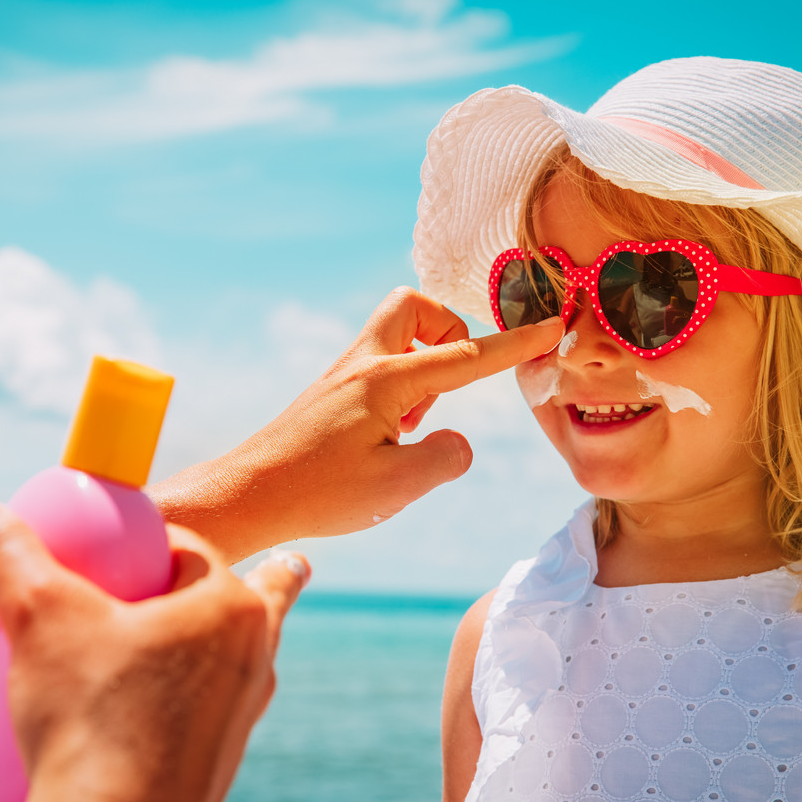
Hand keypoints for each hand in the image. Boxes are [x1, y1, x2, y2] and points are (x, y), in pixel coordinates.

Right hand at [0, 502, 308, 801]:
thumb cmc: (90, 721)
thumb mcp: (38, 620)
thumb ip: (8, 558)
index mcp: (231, 608)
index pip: (189, 548)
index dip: (147, 541)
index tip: (112, 552)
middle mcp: (253, 659)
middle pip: (242, 599)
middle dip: (248, 578)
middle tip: (272, 564)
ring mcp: (241, 715)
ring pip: (237, 657)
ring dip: (227, 640)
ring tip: (236, 629)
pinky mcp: (217, 763)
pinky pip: (215, 710)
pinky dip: (200, 697)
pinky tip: (177, 708)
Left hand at [151, 287, 562, 559]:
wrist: (248, 495)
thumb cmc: (318, 492)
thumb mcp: (397, 486)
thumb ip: (445, 459)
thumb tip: (458, 442)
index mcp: (386, 379)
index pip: (467, 356)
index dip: (515, 344)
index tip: (552, 326)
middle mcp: (363, 364)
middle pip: (415, 306)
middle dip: (448, 331)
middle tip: (447, 385)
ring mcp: (344, 375)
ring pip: (396, 334)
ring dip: (423, 365)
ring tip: (412, 426)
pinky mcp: (332, 392)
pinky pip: (380, 364)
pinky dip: (401, 387)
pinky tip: (388, 437)